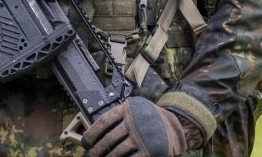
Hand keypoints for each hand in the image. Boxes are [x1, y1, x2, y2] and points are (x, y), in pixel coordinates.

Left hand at [82, 97, 197, 156]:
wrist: (176, 125)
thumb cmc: (149, 118)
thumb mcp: (134, 110)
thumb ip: (118, 118)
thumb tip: (96, 132)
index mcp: (127, 109)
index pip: (104, 121)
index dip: (92, 133)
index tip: (85, 142)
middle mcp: (134, 122)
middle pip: (109, 138)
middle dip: (96, 150)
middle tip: (89, 155)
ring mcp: (142, 137)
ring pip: (118, 151)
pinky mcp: (150, 150)